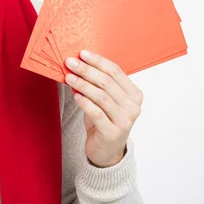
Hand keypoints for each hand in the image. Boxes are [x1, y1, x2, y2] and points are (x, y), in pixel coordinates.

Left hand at [64, 50, 142, 167]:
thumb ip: (97, 82)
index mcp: (134, 94)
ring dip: (83, 84)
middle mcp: (133, 107)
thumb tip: (78, 62)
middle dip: (87, 70)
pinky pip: (96, 113)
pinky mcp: (112, 133)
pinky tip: (75, 95)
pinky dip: (85, 102)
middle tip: (70, 63)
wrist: (106, 149)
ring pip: (101, 96)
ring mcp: (124, 121)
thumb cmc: (104, 118)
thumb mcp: (104, 98)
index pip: (116, 71)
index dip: (98, 61)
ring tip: (69, 77)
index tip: (81, 53)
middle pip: (107, 82)